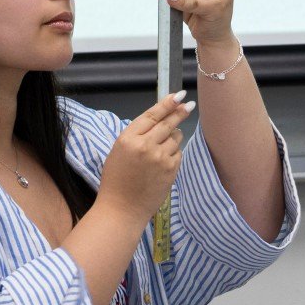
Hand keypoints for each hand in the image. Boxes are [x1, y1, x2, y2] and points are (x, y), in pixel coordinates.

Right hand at [98, 93, 194, 220]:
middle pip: (168, 122)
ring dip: (173, 137)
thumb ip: (136, 135)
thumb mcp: (119, 151)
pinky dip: (173, 154)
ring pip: (175, 138)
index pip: (151, 115)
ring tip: (162, 148)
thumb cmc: (116, 180)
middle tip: (188, 105)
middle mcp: (145, 145)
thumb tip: (159, 120)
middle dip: (180, 112)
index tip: (178, 95)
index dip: (166, 103)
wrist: (121, 208)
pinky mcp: (171, 169)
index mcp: (128, 138)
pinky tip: (163, 162)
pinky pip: (177, 153)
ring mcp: (160, 157)